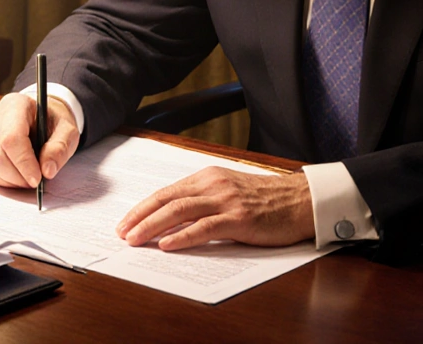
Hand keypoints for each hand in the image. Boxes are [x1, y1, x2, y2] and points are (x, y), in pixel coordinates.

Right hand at [0, 92, 79, 188]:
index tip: (37, 179)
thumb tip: (47, 170)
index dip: (24, 163)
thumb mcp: (68, 131)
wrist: (40, 117)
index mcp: (16, 105)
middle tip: (36, 182)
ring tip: (28, 178)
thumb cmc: (53, 123)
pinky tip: (17, 176)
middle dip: (17, 176)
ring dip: (10, 180)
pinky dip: (2, 179)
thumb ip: (60, 148)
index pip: (12, 138)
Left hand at [115, 168, 314, 250]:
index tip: (125, 221)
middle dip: (139, 216)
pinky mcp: (239, 218)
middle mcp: (213, 185)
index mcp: (207, 177)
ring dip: (152, 226)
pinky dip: (182, 236)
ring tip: (135, 239)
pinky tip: (167, 244)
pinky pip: (204, 227)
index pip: (166, 192)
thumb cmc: (267, 199)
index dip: (143, 208)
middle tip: (122, 233)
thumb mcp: (229, 191)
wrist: (300, 200)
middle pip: (166, 199)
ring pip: (179, 211)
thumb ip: (204, 200)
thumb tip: (173, 218)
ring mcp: (225, 200)